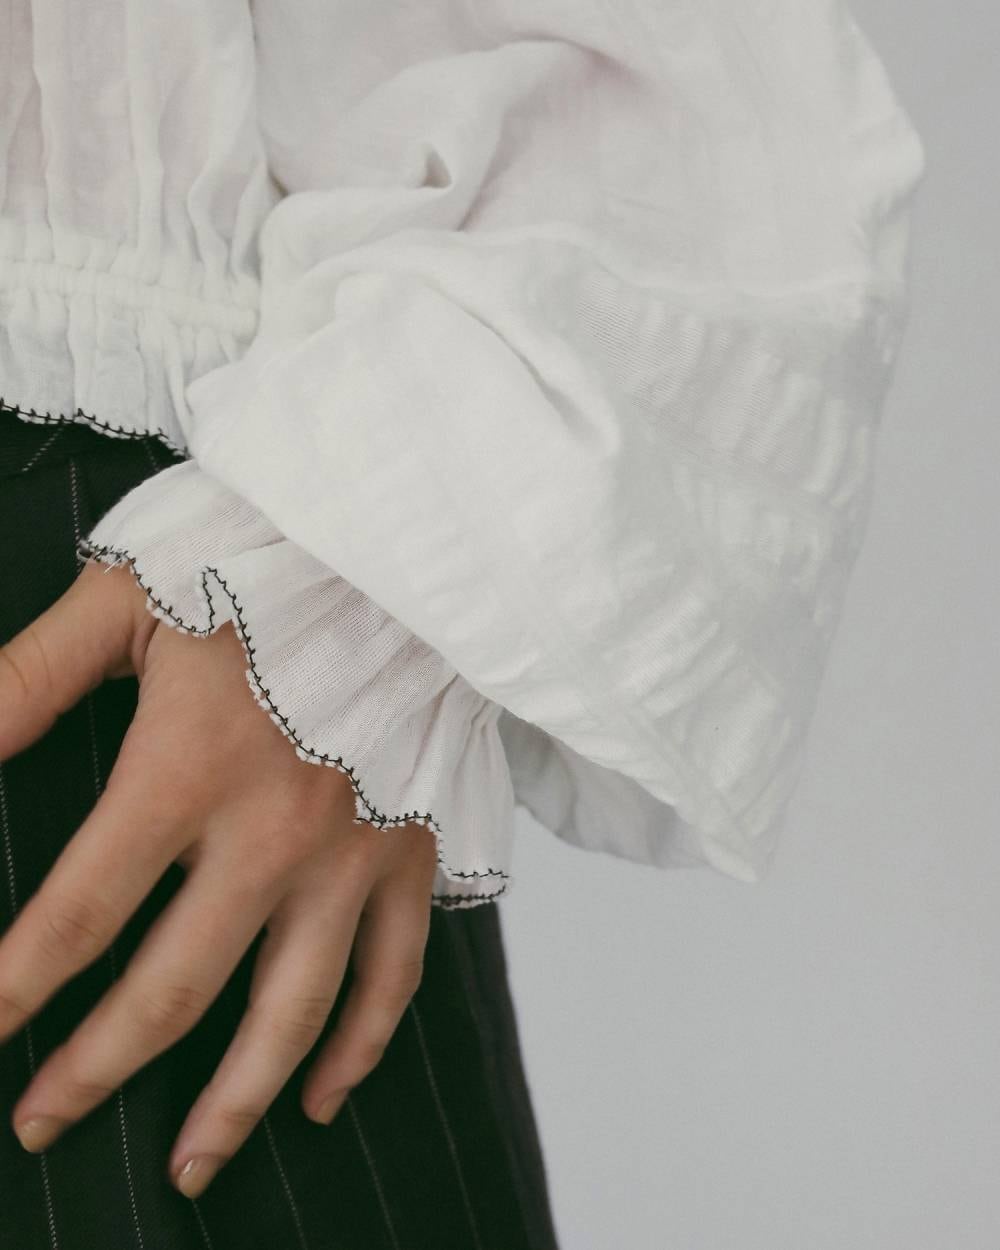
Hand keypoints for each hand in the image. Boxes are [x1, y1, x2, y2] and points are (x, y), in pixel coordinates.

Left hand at [0, 560, 438, 1196]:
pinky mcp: (414, 850)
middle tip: (40, 1120)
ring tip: (188, 1167)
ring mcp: (356, 850)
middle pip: (174, 990)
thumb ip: (24, 682)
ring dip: (232, 1101)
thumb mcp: (127, 602)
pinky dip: (360, 1047)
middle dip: (93, 1070)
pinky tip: (324, 1095)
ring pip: (293, 1013)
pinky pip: (395, 974)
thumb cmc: (261, 562)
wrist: (400, 551)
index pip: (77, 912)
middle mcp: (277, 830)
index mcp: (192, 766)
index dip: (9, 989)